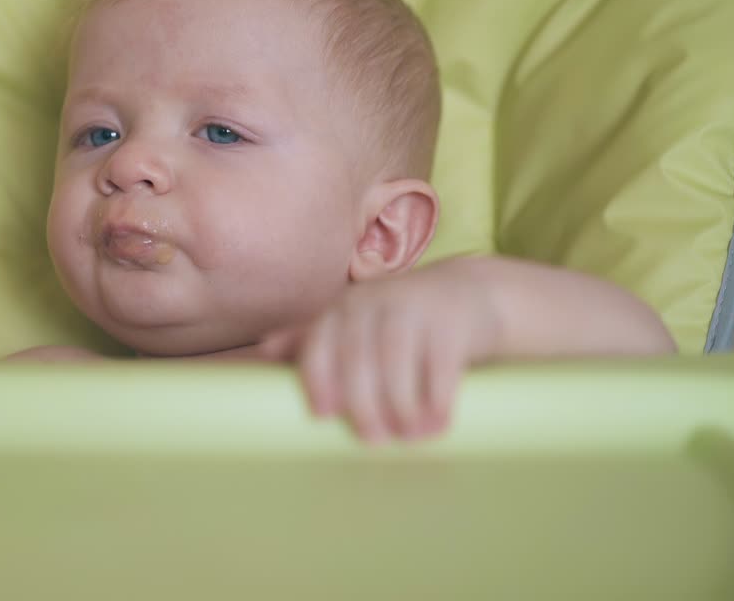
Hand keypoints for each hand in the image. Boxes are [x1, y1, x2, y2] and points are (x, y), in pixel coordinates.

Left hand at [262, 259, 501, 442]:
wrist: (469, 294)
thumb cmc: (401, 319)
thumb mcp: (358, 323)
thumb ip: (315, 338)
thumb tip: (264, 351)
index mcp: (344, 309)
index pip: (320, 345)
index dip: (318, 380)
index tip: (324, 416)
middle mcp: (374, 302)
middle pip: (358, 358)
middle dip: (362, 404)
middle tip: (372, 440)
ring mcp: (414, 308)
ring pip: (397, 362)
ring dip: (400, 406)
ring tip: (408, 437)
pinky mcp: (452, 322)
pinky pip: (440, 365)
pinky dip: (437, 400)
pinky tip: (438, 423)